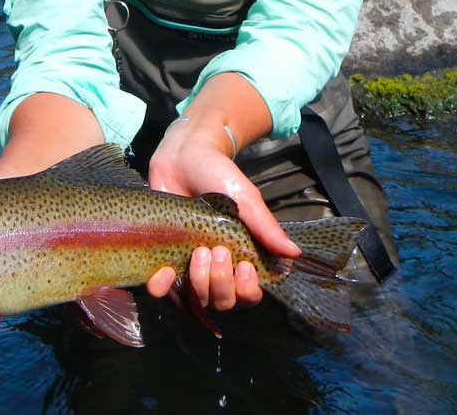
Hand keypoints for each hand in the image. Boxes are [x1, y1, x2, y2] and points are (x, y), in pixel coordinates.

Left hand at [144, 121, 298, 311]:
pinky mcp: (162, 258)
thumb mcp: (244, 199)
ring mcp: (187, 264)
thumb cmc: (217, 175)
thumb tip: (294, 254)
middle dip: (221, 283)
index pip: (247, 294)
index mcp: (238, 255)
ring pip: (195, 300)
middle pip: (223, 301)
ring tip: (198, 253)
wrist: (181, 156)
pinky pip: (162, 289)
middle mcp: (214, 266)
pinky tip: (165, 271)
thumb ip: (265, 227)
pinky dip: (162, 287)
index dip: (247, 290)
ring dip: (198, 283)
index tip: (245, 267)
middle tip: (217, 250)